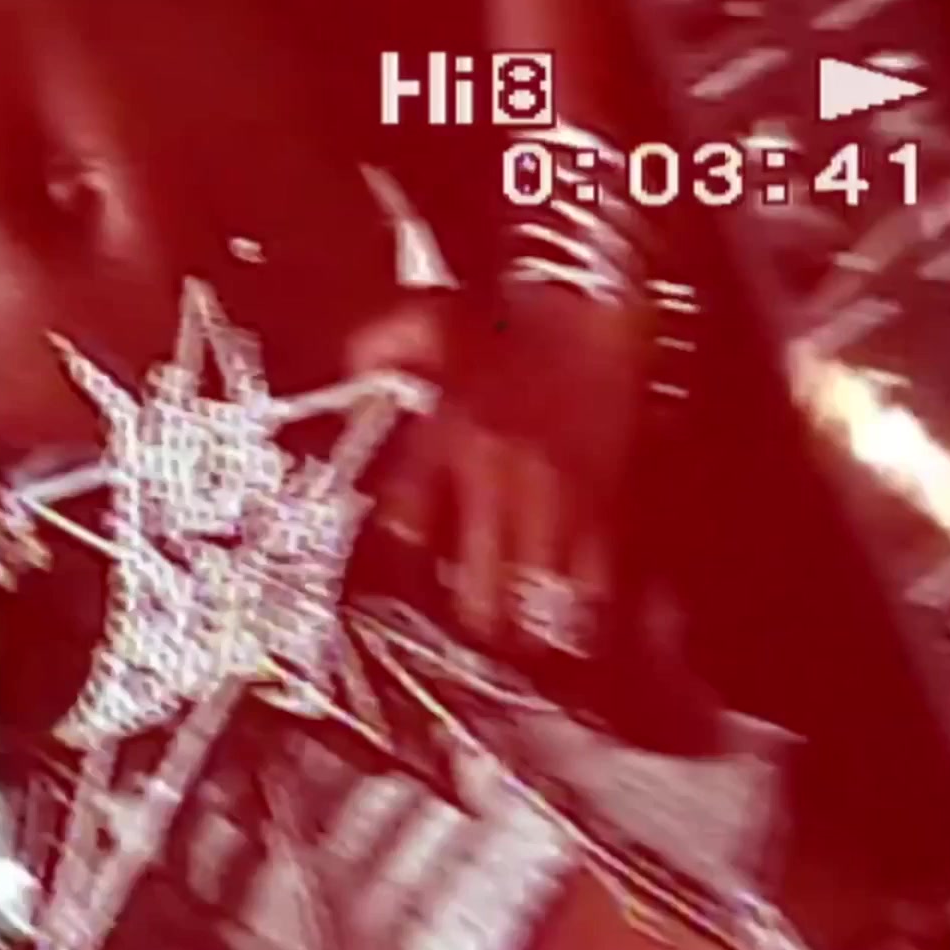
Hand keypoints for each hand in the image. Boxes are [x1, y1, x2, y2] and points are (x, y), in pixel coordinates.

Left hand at [361, 293, 637, 656]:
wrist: (583, 304)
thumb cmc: (499, 316)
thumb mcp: (423, 318)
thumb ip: (375, 346)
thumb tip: (346, 370)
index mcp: (446, 434)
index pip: (407, 514)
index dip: (405, 547)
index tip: (408, 571)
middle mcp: (496, 472)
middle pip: (481, 572)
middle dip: (477, 611)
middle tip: (475, 635)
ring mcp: (554, 489)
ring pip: (539, 579)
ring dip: (532, 617)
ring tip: (526, 646)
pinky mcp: (602, 491)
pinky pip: (597, 562)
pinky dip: (588, 595)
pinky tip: (582, 621)